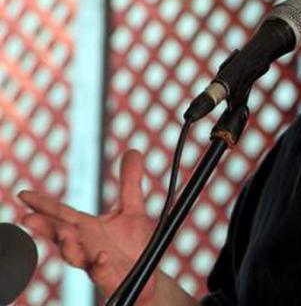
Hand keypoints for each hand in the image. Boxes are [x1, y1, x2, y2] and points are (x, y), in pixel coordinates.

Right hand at [18, 150, 156, 302]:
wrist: (147, 278)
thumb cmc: (133, 245)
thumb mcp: (132, 210)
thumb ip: (130, 183)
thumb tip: (133, 151)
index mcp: (87, 229)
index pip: (61, 214)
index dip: (43, 205)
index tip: (23, 194)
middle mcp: (87, 246)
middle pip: (62, 236)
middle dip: (45, 228)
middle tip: (28, 218)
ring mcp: (96, 263)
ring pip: (76, 257)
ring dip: (68, 247)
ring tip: (64, 235)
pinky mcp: (110, 279)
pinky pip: (102, 274)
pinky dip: (99, 266)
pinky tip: (100, 258)